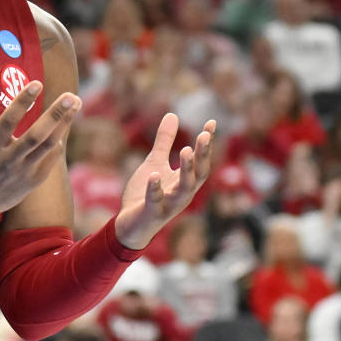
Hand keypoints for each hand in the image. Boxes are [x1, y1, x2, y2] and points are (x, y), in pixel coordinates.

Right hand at [0, 81, 79, 218]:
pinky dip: (58, 142)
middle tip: (71, 95)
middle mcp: (8, 161)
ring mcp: (22, 172)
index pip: (8, 122)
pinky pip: (50, 159)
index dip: (22, 102)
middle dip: (56, 115)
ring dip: (64, 124)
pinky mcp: (32, 181)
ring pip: (48, 146)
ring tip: (76, 102)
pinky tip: (66, 124)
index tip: (37, 83)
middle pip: (36, 136)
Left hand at [115, 115, 215, 249]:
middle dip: (202, 156)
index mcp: (184, 182)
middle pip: (198, 175)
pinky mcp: (151, 213)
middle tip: (203, 135)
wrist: (129, 225)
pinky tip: (154, 174)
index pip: (201, 161)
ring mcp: (168, 205)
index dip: (207, 143)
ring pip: (183, 190)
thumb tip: (173, 115)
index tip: (211, 122)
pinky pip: (156, 201)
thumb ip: (164, 141)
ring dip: (186, 171)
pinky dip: (156, 189)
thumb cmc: (145, 194)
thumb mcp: (155, 162)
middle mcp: (182, 194)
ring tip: (186, 150)